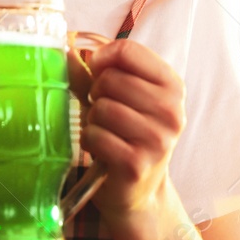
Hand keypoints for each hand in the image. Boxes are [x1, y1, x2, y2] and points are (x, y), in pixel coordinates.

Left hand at [76, 38, 186, 222]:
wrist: (139, 189)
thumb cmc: (128, 136)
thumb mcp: (118, 99)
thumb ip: (93, 74)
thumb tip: (66, 50)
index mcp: (172, 86)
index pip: (128, 50)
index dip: (102, 58)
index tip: (96, 71)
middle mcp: (172, 111)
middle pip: (112, 79)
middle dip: (96, 93)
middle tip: (103, 110)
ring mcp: (157, 139)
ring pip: (103, 107)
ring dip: (93, 119)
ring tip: (104, 130)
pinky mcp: (137, 164)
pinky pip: (96, 135)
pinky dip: (89, 139)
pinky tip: (100, 148)